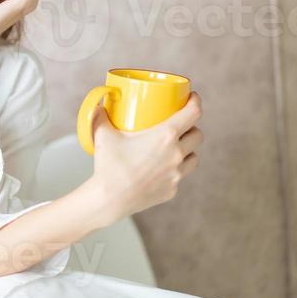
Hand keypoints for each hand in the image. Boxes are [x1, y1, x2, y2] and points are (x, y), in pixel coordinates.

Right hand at [89, 92, 203, 226]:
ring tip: (177, 146)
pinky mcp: (172, 189)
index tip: (191, 97)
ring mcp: (176, 174)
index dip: (196, 102)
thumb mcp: (103, 135)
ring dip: (189, 149)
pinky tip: (165, 167)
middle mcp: (176, 154)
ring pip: (194, 156)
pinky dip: (176, 168)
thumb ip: (100, 116)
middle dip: (192, 127)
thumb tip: (99, 105)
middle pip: (197, 135)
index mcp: (165, 136)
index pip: (193, 113)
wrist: (110, 200)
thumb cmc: (109, 165)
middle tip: (180, 123)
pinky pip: (180, 175)